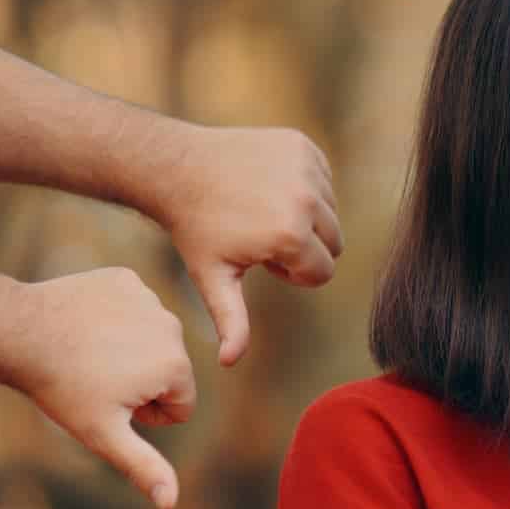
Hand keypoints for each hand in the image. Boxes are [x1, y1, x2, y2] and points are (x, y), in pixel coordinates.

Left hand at [14, 269, 194, 508]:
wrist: (19, 332)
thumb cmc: (62, 389)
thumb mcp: (103, 434)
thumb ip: (144, 466)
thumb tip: (172, 502)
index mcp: (176, 367)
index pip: (181, 404)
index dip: (146, 414)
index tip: (111, 403)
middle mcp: (174, 329)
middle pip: (170, 370)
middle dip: (142, 380)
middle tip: (97, 379)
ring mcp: (151, 299)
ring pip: (152, 338)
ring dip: (130, 349)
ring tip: (90, 353)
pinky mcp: (127, 279)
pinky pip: (133, 307)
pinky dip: (114, 317)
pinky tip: (86, 325)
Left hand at [146, 124, 342, 366]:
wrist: (176, 167)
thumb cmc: (195, 229)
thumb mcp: (213, 278)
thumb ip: (232, 321)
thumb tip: (229, 362)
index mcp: (290, 235)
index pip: (322, 272)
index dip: (292, 274)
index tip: (260, 261)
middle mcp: (306, 199)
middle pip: (333, 243)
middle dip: (304, 247)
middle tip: (261, 237)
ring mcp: (306, 168)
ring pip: (331, 211)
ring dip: (305, 217)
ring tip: (262, 212)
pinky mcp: (303, 146)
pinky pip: (322, 179)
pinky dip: (304, 187)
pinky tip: (266, 186)